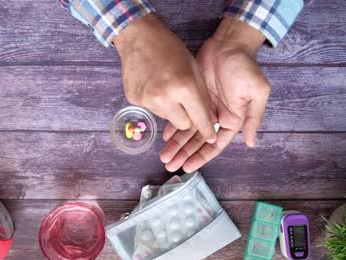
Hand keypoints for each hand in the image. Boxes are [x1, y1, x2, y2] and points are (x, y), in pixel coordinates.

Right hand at [114, 14, 216, 143]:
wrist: (138, 37)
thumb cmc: (171, 49)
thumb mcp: (195, 69)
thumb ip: (202, 96)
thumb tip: (208, 120)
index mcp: (185, 87)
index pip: (200, 119)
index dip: (207, 130)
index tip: (210, 137)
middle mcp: (165, 98)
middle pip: (183, 125)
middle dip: (188, 118)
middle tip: (186, 103)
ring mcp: (147, 100)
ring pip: (167, 118)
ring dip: (171, 110)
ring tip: (167, 88)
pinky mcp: (135, 100)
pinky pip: (152, 110)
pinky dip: (156, 102)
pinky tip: (153, 85)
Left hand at [160, 17, 269, 171]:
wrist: (229, 44)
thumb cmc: (245, 68)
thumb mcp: (256, 93)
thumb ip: (253, 119)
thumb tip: (251, 143)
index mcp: (232, 120)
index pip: (215, 144)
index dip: (202, 156)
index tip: (188, 167)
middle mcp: (216, 117)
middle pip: (198, 141)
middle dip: (185, 154)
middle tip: (169, 165)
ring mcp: (202, 107)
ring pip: (187, 130)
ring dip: (176, 144)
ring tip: (164, 156)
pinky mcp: (190, 96)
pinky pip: (180, 114)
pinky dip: (172, 125)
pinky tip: (164, 136)